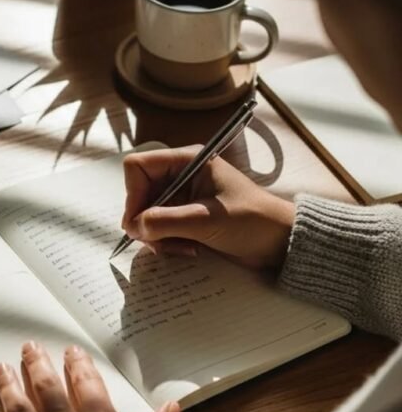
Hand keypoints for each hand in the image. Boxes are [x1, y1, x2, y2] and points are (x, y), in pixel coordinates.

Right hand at [122, 146, 294, 269]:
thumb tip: (135, 226)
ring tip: (181, 248)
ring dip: (157, 236)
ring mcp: (183, 199)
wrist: (278, 243)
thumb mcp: (207, 220)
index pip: (138, 167)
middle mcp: (181, 176)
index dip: (132, 194)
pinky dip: (167, 243)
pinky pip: (160, 229)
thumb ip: (167, 221)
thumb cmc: (252, 221)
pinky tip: (189, 249)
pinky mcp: (186, 219)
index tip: (138, 222)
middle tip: (157, 242)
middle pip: (139, 194)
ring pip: (147, 215)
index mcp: (187, 162)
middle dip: (145, 221)